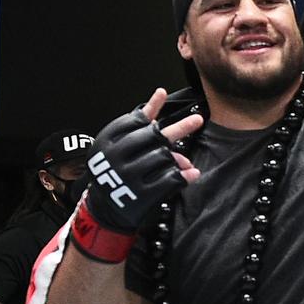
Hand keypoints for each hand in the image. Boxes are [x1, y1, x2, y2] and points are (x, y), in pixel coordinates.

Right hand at [85, 88, 202, 234]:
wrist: (105, 209)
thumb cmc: (114, 171)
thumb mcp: (116, 144)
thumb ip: (135, 124)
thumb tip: (159, 104)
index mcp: (106, 143)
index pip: (134, 119)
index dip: (152, 107)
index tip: (164, 94)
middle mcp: (115, 158)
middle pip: (155, 136)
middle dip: (180, 128)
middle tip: (198, 120)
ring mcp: (127, 177)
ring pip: (165, 157)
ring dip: (178, 158)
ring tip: (184, 161)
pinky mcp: (140, 196)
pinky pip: (170, 179)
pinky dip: (185, 176)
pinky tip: (192, 172)